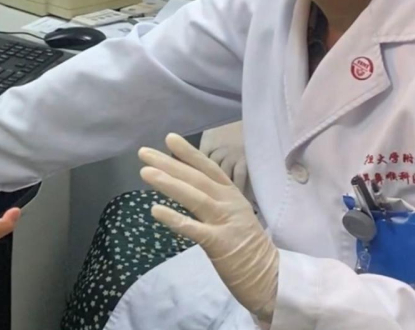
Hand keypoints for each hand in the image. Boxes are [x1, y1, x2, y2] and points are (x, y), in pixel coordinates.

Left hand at [139, 134, 278, 323]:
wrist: (271, 276)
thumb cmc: (248, 246)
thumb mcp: (234, 214)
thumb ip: (214, 199)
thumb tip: (186, 184)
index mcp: (232, 195)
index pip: (208, 168)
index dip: (189, 153)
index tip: (169, 138)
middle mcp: (229, 203)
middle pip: (196, 179)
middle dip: (169, 164)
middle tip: (143, 153)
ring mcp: (225, 222)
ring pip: (194, 198)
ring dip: (169, 184)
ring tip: (145, 173)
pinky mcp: (220, 244)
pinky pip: (193, 229)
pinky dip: (174, 218)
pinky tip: (155, 210)